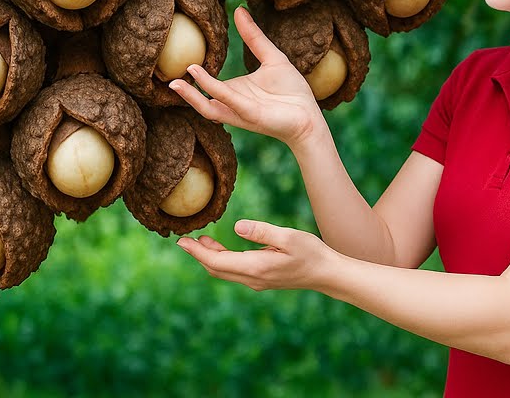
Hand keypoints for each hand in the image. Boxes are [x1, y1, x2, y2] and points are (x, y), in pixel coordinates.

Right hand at [169, 5, 323, 146]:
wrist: (310, 115)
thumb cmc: (291, 91)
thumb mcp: (271, 57)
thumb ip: (253, 37)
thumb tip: (238, 9)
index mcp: (234, 92)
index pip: (207, 87)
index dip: (193, 76)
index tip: (179, 60)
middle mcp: (232, 104)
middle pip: (201, 101)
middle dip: (183, 92)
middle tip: (167, 78)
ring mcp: (239, 111)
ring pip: (208, 107)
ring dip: (192, 95)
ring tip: (176, 82)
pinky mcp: (249, 115)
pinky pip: (227, 102)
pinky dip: (212, 90)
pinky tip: (200, 77)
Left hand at [177, 219, 337, 292]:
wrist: (327, 274)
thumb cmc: (311, 252)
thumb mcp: (288, 236)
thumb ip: (261, 231)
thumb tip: (237, 227)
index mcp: (256, 268)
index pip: (217, 262)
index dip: (197, 252)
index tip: (181, 242)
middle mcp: (252, 278)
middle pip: (216, 269)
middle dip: (198, 255)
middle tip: (183, 240)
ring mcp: (257, 281)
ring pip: (224, 271)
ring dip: (210, 257)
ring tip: (200, 240)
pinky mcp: (261, 279)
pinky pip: (234, 271)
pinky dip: (222, 260)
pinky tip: (221, 248)